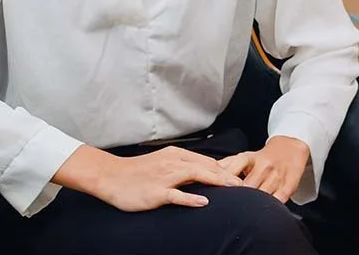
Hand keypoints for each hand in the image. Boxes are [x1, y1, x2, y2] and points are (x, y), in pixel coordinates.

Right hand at [54, 144, 242, 211]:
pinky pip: (176, 195)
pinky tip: (204, 202)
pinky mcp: (156, 192)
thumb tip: (202, 174)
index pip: (207, 161)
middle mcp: (173, 163)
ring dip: (217, 182)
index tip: (242, 178)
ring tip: (235, 189)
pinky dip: (191, 198)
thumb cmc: (136, 172)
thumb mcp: (162, 164)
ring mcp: (164, 177)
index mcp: (176, 155)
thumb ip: (181, 167)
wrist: (111, 176)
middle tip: (247, 185)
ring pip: (196, 176)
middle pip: (207, 167)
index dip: (226, 170)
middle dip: (228, 175)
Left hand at [218, 135, 310, 202]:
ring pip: (262, 195)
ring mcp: (277, 176)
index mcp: (249, 158)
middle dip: (238, 196)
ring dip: (252, 203)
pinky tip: (261, 210)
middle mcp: (263, 166)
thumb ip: (226, 165)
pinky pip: (277, 200)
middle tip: (230, 205)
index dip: (225, 180)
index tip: (218, 189)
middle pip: (248, 186)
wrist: (289, 150)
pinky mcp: (288, 186)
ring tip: (245, 209)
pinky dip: (269, 206)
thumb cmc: (262, 158)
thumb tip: (206, 171)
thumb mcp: (244, 157)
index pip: (234, 167)